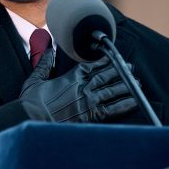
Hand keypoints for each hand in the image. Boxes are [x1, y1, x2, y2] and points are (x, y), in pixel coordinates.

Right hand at [19, 48, 137, 122]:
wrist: (31, 119)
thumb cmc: (31, 102)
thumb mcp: (35, 79)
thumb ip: (45, 63)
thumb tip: (49, 50)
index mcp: (71, 78)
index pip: (92, 66)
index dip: (104, 61)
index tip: (113, 58)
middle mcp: (83, 88)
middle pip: (106, 76)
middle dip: (120, 71)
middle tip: (131, 67)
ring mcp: (88, 102)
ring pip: (112, 91)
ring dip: (126, 85)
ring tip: (137, 82)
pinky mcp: (90, 116)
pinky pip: (112, 110)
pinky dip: (124, 105)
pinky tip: (134, 102)